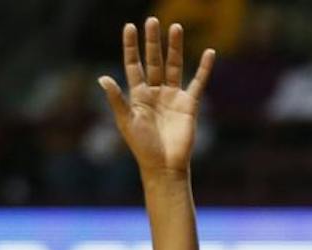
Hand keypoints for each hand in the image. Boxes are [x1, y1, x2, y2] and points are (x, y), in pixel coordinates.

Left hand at [99, 19, 214, 179]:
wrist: (165, 166)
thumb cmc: (143, 147)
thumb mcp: (126, 121)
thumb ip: (116, 99)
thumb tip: (102, 78)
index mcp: (138, 94)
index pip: (133, 64)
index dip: (131, 46)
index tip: (130, 27)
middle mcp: (155, 92)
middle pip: (154, 60)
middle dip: (152, 41)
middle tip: (152, 20)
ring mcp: (173, 97)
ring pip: (174, 66)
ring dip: (174, 47)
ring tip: (175, 27)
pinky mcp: (190, 105)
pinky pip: (198, 82)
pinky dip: (204, 68)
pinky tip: (209, 53)